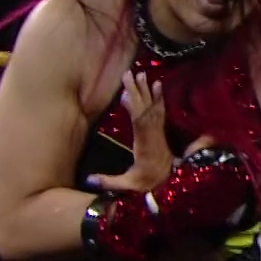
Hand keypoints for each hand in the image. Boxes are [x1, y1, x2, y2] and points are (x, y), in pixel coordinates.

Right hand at [87, 71, 213, 192]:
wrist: (171, 187)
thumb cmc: (147, 185)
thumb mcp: (128, 186)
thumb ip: (109, 183)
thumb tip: (88, 180)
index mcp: (145, 146)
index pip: (139, 122)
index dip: (133, 106)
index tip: (125, 91)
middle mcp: (154, 135)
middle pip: (145, 109)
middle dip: (137, 91)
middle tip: (130, 73)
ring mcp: (159, 132)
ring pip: (153, 107)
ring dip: (146, 90)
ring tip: (142, 74)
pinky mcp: (161, 131)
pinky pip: (160, 111)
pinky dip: (158, 97)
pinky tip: (158, 84)